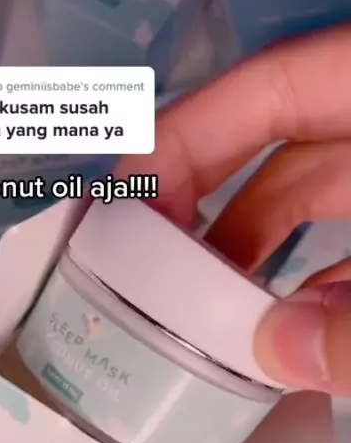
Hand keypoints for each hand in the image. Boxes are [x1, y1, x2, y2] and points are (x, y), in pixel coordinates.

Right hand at [117, 25, 350, 394]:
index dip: (188, 134)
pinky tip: (280, 339)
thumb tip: (277, 353)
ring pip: (316, 206)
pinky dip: (314, 289)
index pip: (271, 89)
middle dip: (207, 209)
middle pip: (280, 151)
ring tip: (199, 320)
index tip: (126, 202)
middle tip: (148, 276)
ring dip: (254, 260)